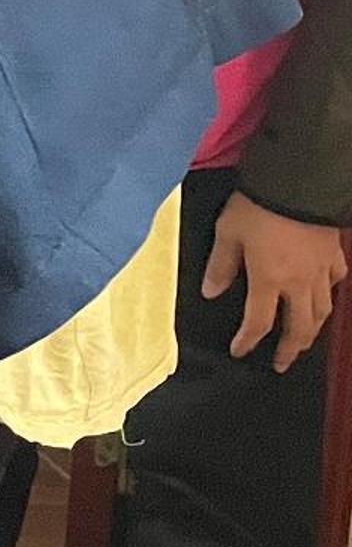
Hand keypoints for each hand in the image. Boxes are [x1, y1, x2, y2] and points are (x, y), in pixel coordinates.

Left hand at [204, 192, 346, 368]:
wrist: (300, 182)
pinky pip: (336, 283)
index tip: (239, 351)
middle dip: (289, 349)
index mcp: (269, 280)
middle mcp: (299, 282)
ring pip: (323, 311)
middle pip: (298, 327)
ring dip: (313, 331)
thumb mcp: (228, 233)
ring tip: (304, 342)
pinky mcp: (335, 254)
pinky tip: (325, 298)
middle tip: (281, 363)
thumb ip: (220, 265)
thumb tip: (210, 292)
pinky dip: (330, 296)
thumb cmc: (259, 205)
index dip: (248, 341)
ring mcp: (321, 270)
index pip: (258, 322)